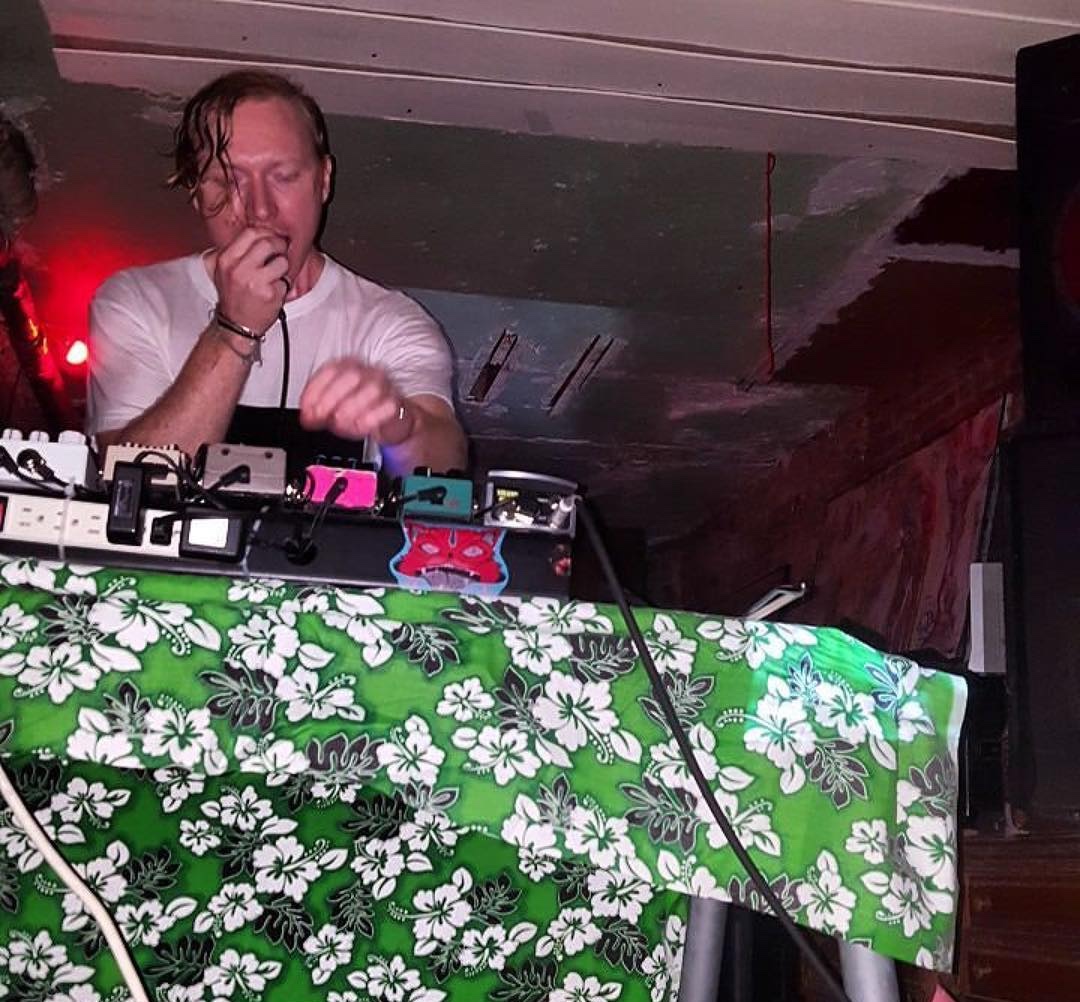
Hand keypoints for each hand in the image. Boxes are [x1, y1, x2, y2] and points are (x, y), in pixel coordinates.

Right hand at [209, 227, 289, 333]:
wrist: (235, 325)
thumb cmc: (234, 296)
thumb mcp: (225, 270)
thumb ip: (239, 252)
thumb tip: (262, 233)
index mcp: (226, 259)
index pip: (251, 233)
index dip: (266, 234)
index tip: (272, 238)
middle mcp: (238, 269)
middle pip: (268, 243)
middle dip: (280, 247)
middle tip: (281, 253)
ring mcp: (254, 281)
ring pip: (281, 262)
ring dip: (283, 268)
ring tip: (275, 277)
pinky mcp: (270, 294)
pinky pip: (285, 281)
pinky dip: (283, 286)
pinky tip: (273, 292)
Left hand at [298, 359, 413, 442]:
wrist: (390, 418)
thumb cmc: (359, 407)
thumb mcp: (333, 405)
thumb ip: (317, 407)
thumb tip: (307, 416)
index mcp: (348, 366)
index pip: (330, 370)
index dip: (315, 391)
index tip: (307, 411)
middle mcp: (367, 372)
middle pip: (351, 376)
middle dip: (331, 400)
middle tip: (321, 418)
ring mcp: (384, 386)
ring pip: (371, 390)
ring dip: (351, 410)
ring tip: (340, 424)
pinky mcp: (396, 403)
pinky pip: (387, 407)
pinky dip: (370, 419)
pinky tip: (359, 427)